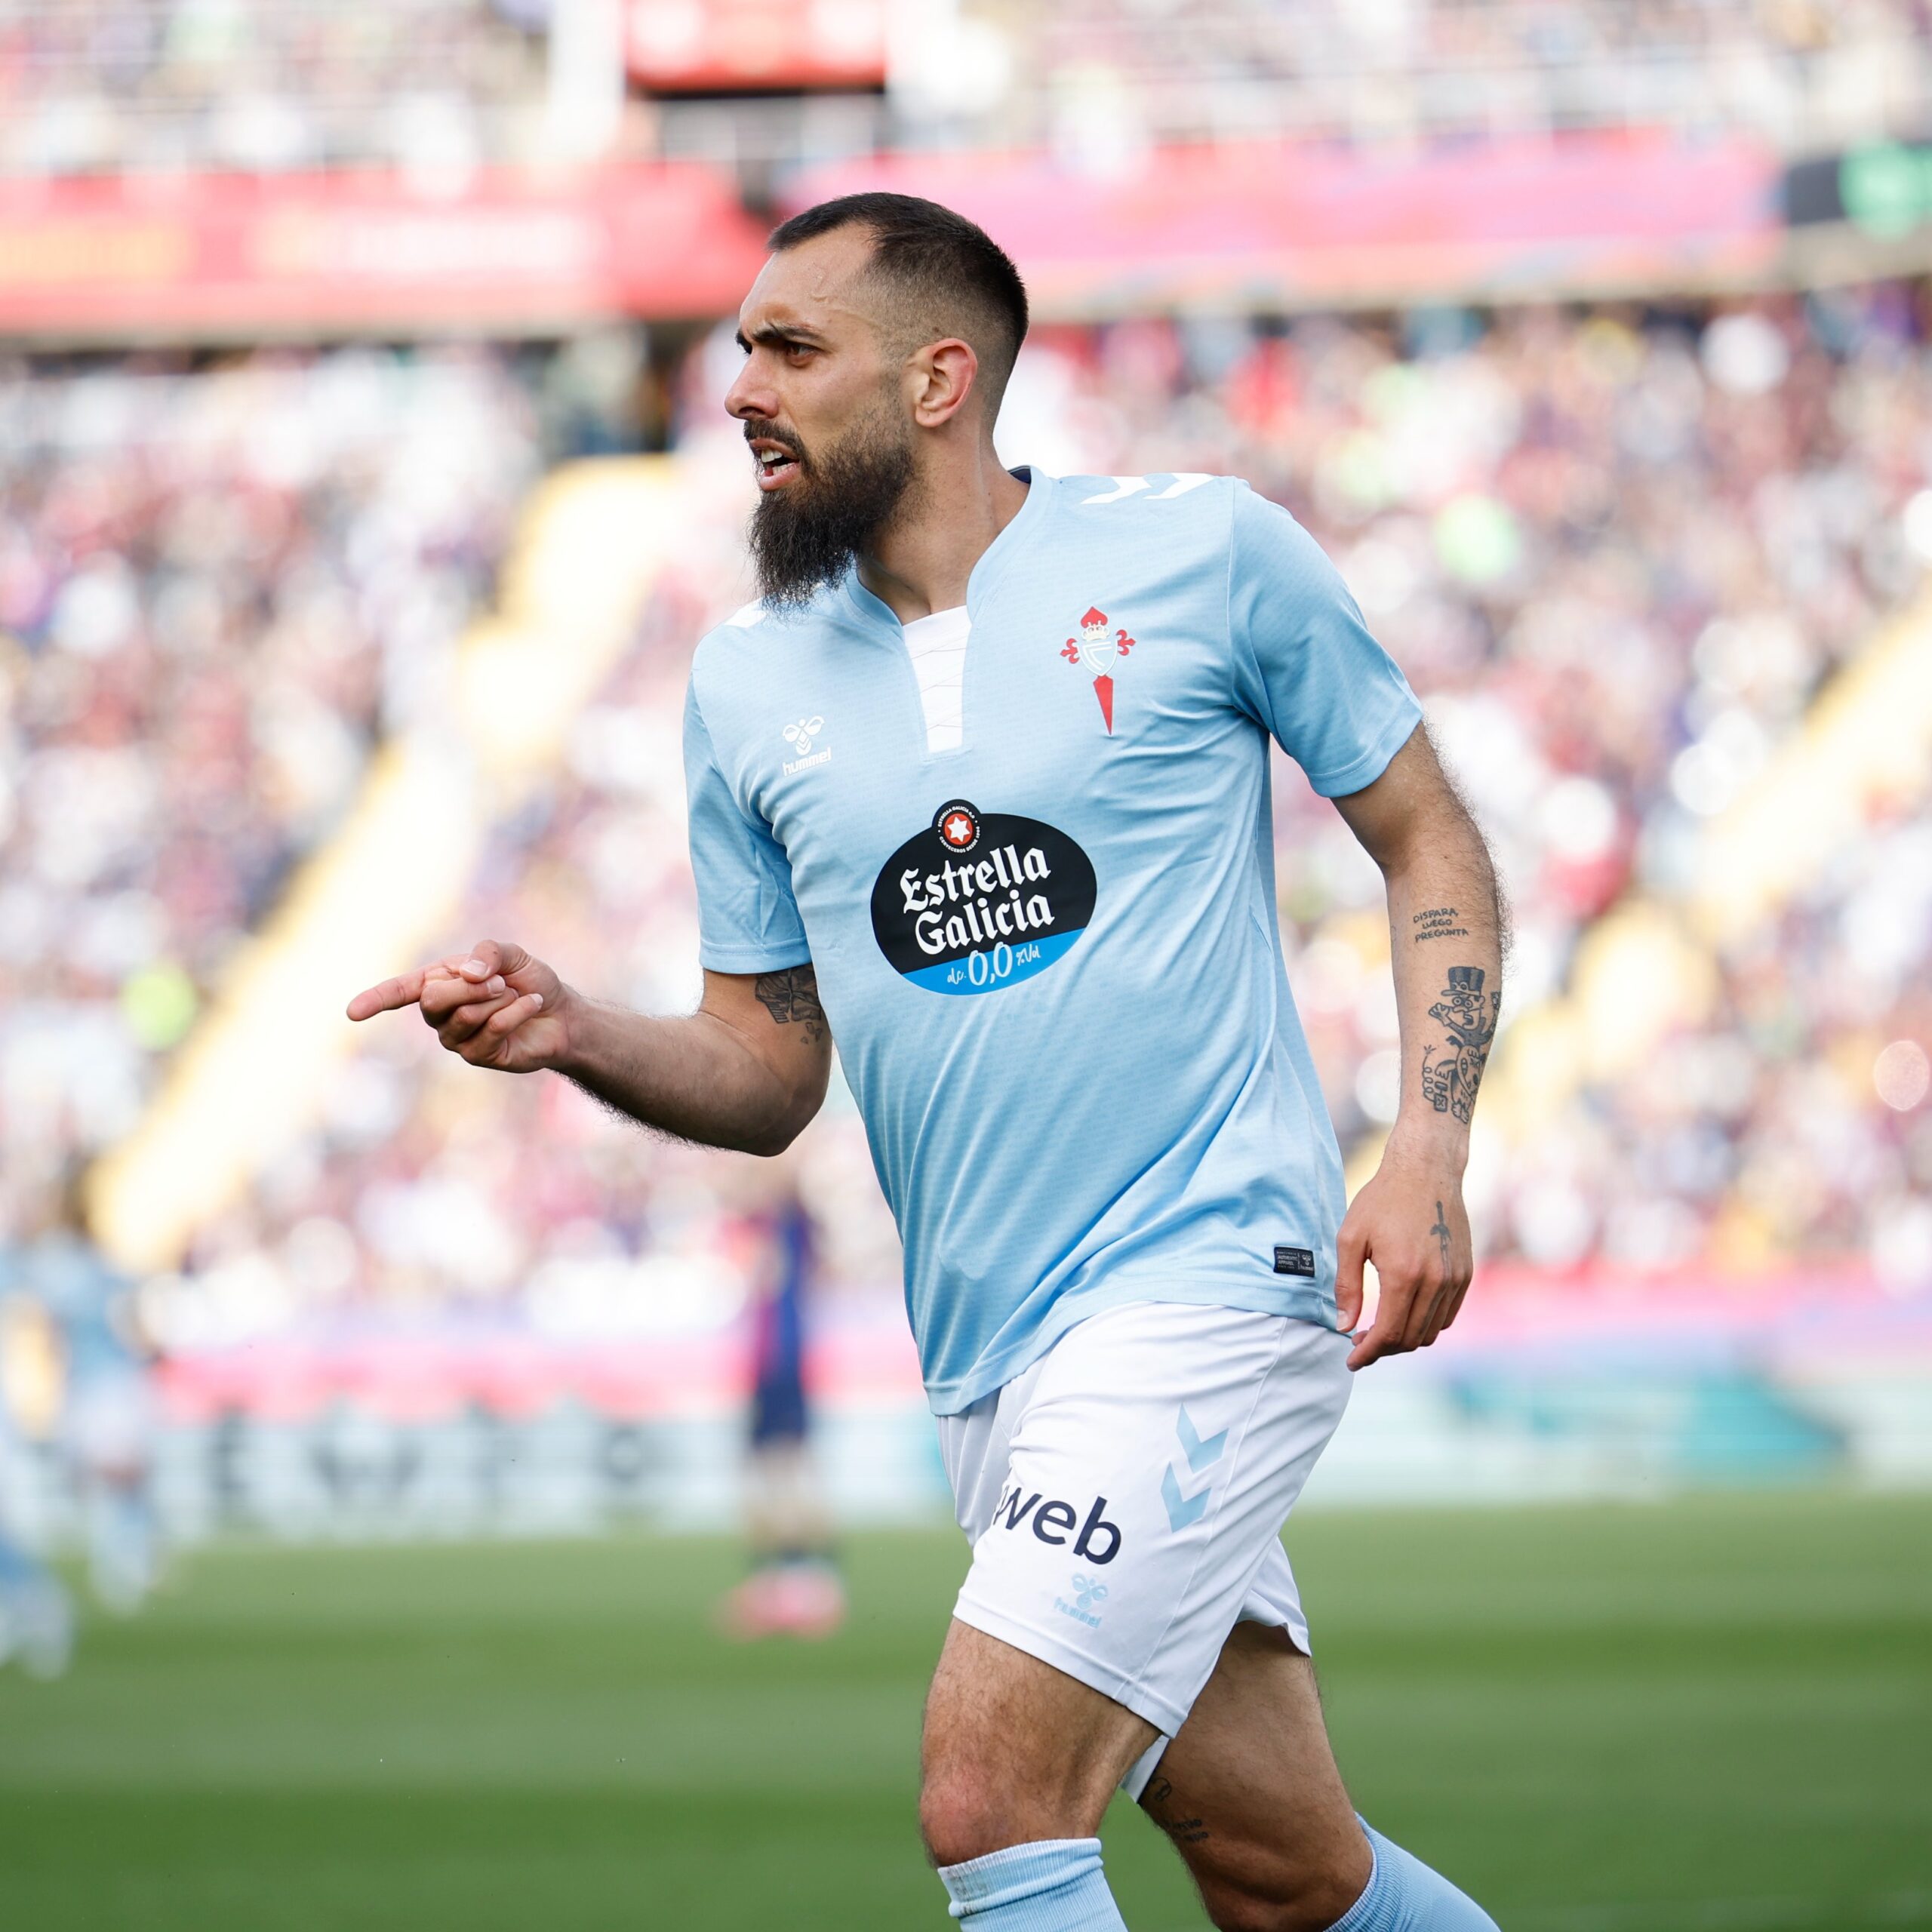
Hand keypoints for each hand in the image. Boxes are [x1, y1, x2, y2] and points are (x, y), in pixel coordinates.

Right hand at [346, 939, 571, 1073]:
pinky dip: (515, 1011)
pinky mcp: (479, 1056)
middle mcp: (440, 1014)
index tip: (351, 1012)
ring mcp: (456, 1038)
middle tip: (501, 982)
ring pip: (463, 1016)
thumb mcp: (512, 954)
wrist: (561, 1012)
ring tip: (514, 994)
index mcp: (438, 982)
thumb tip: (466, 973)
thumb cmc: (529, 980)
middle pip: (433, 1000)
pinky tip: (530, 1006)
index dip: (375, 1000)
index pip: (399, 991)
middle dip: (471, 986)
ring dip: (497, 999)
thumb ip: (487, 953)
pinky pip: (490, 1030)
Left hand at [1334, 1148, 1471, 1370]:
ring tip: (1379, 1329)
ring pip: (1432, 1332)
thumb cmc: (1382, 1200)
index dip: (1368, 1353)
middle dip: (1383, 1349)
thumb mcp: (1351, 1238)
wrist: (1426, 1170)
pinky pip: (1447, 1316)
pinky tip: (1405, 1314)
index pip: (1389, 1334)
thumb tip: (1344, 1326)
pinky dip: (1426, 1324)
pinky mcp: (1465, 1274)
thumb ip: (1347, 1286)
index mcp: (1404, 1274)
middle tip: (1360, 1343)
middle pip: (1411, 1339)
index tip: (1351, 1360)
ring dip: (1405, 1339)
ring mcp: (1455, 1279)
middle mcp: (1435, 1281)